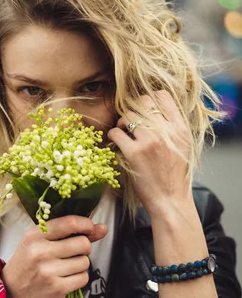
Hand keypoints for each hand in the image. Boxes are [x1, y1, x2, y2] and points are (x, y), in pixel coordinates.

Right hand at [1, 215, 107, 297]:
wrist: (10, 290)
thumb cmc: (28, 261)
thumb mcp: (41, 241)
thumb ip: (71, 232)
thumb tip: (103, 228)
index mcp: (35, 234)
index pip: (70, 223)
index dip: (86, 225)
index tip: (89, 228)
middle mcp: (40, 251)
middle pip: (83, 244)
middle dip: (84, 247)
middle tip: (73, 251)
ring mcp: (48, 271)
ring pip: (85, 262)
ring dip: (80, 264)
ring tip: (66, 266)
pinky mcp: (56, 289)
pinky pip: (83, 278)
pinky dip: (79, 278)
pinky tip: (66, 277)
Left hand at [107, 90, 192, 217]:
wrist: (170, 200)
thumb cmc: (175, 175)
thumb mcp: (184, 146)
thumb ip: (173, 127)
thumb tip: (155, 110)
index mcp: (180, 128)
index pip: (162, 96)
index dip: (150, 99)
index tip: (144, 110)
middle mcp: (166, 131)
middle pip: (142, 102)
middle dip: (133, 110)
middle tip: (131, 122)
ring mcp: (149, 141)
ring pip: (127, 116)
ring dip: (122, 123)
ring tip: (124, 134)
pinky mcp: (134, 153)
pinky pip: (115, 132)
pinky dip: (113, 136)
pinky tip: (118, 144)